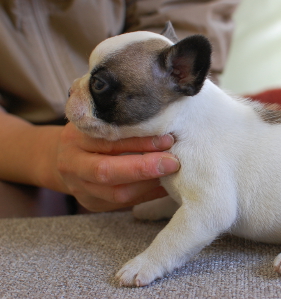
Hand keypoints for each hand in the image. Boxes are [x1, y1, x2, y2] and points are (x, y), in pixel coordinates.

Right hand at [54, 123, 179, 211]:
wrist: (63, 157)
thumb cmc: (90, 133)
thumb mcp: (99, 120)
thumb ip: (122, 122)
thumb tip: (163, 126)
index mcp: (74, 139)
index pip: (107, 141)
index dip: (139, 142)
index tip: (167, 139)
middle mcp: (73, 166)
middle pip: (106, 172)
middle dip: (144, 168)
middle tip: (173, 162)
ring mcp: (81, 190)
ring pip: (118, 194)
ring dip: (150, 184)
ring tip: (173, 173)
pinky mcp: (93, 204)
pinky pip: (125, 204)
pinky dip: (149, 194)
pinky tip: (166, 185)